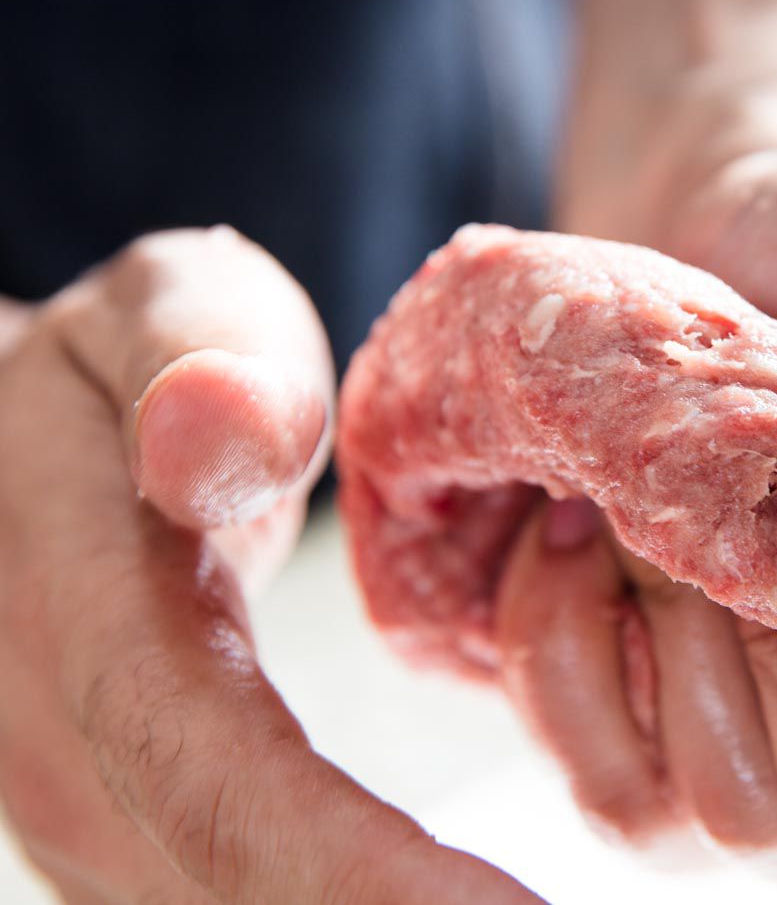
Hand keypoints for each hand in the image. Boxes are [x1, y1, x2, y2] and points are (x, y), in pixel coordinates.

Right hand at [0, 228, 535, 903]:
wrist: (23, 438)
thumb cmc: (131, 366)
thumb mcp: (164, 313)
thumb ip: (196, 360)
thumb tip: (211, 442)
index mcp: (85, 622)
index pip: (222, 786)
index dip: (360, 878)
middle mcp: (65, 751)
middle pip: (227, 895)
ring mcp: (83, 804)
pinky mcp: (124, 823)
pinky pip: (228, 899)